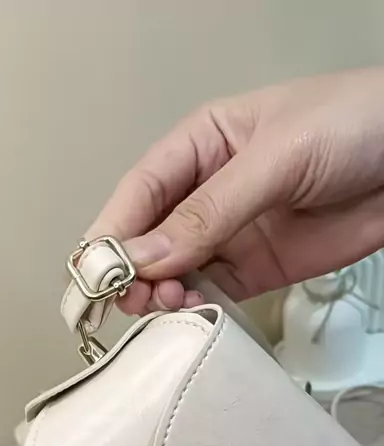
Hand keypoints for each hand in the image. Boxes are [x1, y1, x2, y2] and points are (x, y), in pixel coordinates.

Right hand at [88, 68, 383, 314]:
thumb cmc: (352, 126)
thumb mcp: (276, 156)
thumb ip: (211, 210)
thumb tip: (146, 254)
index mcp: (201, 145)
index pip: (142, 190)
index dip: (114, 229)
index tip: (97, 269)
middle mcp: (207, 192)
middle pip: (150, 235)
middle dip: (131, 268)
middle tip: (126, 299)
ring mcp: (231, 233)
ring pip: (175, 270)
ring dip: (160, 293)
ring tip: (161, 307)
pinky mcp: (257, 269)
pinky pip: (213, 293)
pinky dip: (194, 309)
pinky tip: (187, 316)